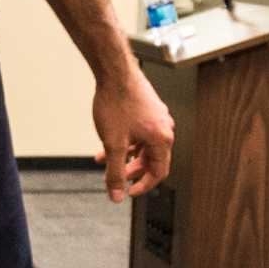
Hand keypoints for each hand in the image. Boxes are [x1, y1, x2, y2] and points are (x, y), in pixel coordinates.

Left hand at [91, 68, 172, 203]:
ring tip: (104, 160)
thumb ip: (115, 172)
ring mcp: (157, 117)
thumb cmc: (116, 103)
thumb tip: (116, 196)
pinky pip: (139, 132)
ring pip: (142, 145)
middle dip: (131, 171)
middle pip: (151, 159)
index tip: (127, 192)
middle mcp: (164, 128)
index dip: (143, 185)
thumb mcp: (113, 144)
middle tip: (114, 179)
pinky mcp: (147, 108)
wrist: (114, 71)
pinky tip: (106, 142)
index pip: (159, 172)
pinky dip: (125, 140)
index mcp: (162, 139)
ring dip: (124, 155)